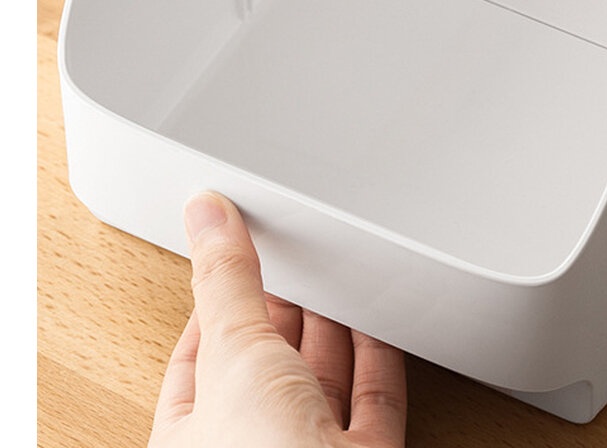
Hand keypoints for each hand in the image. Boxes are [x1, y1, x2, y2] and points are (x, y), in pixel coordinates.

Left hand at [148, 192, 405, 447]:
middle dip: (286, 308)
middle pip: (270, 364)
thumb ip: (227, 280)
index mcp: (192, 437)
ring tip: (340, 272)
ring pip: (324, 380)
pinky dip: (380, 357)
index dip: (221, 304)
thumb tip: (207, 215)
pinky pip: (373, 400)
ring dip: (335, 327)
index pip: (202, 356)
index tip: (238, 258)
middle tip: (298, 253)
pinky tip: (381, 319)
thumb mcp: (234, 353)